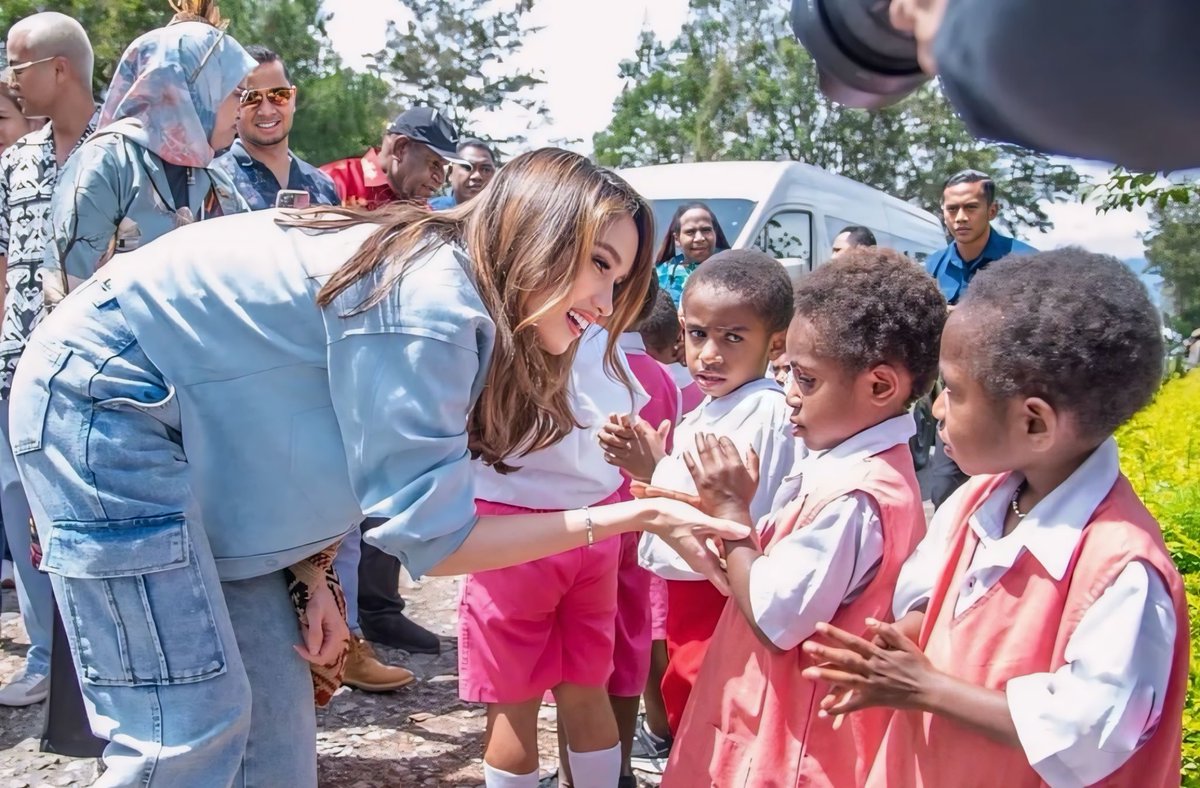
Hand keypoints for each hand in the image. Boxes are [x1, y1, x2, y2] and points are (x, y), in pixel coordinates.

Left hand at [294, 582, 350, 665]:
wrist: (318, 587)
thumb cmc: (316, 598)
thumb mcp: (314, 614)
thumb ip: (315, 633)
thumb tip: (314, 653)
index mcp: (338, 633)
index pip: (323, 656)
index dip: (308, 655)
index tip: (296, 645)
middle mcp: (341, 637)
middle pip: (323, 656)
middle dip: (309, 648)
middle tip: (302, 631)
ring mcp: (337, 636)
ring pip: (320, 650)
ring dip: (310, 642)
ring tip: (305, 626)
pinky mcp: (332, 633)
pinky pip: (321, 644)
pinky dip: (311, 639)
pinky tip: (308, 627)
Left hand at [598, 414, 668, 481]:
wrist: (659, 469)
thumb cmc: (657, 452)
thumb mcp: (656, 437)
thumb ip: (650, 427)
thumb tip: (644, 418)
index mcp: (637, 436)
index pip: (624, 426)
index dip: (616, 420)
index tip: (611, 415)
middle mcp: (631, 444)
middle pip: (614, 436)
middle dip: (606, 431)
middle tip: (602, 429)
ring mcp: (627, 454)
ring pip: (611, 447)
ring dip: (604, 442)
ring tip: (600, 440)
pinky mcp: (625, 464)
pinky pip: (612, 460)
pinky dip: (607, 456)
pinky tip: (606, 454)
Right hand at [642, 497, 751, 594]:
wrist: (652, 515)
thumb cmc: (675, 519)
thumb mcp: (701, 522)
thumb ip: (724, 528)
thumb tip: (746, 533)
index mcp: (704, 562)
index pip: (725, 587)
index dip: (739, 586)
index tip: (754, 578)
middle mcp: (702, 564)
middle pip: (725, 577)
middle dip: (739, 572)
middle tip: (757, 561)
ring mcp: (698, 557)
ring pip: (721, 565)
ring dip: (732, 560)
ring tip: (749, 548)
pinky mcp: (696, 548)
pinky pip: (715, 555)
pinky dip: (724, 551)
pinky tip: (732, 538)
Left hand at [682, 433, 758, 519]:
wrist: (732, 513)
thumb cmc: (744, 497)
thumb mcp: (755, 478)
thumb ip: (753, 460)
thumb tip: (749, 445)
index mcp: (736, 464)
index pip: (728, 445)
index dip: (723, 439)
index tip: (720, 438)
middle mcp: (723, 466)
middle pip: (714, 446)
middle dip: (709, 438)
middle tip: (707, 434)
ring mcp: (710, 473)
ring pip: (702, 452)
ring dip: (699, 441)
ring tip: (698, 435)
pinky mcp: (700, 481)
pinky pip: (692, 466)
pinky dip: (688, 458)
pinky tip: (686, 452)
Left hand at [801, 618, 937, 717]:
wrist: (930, 689)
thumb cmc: (918, 664)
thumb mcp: (905, 643)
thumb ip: (886, 631)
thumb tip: (867, 621)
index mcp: (879, 654)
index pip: (853, 642)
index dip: (836, 634)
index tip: (819, 626)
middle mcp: (873, 669)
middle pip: (846, 660)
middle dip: (825, 653)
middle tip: (806, 647)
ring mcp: (872, 686)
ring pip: (846, 681)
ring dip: (826, 677)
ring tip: (807, 673)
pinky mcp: (874, 700)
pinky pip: (854, 705)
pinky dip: (840, 708)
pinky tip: (824, 710)